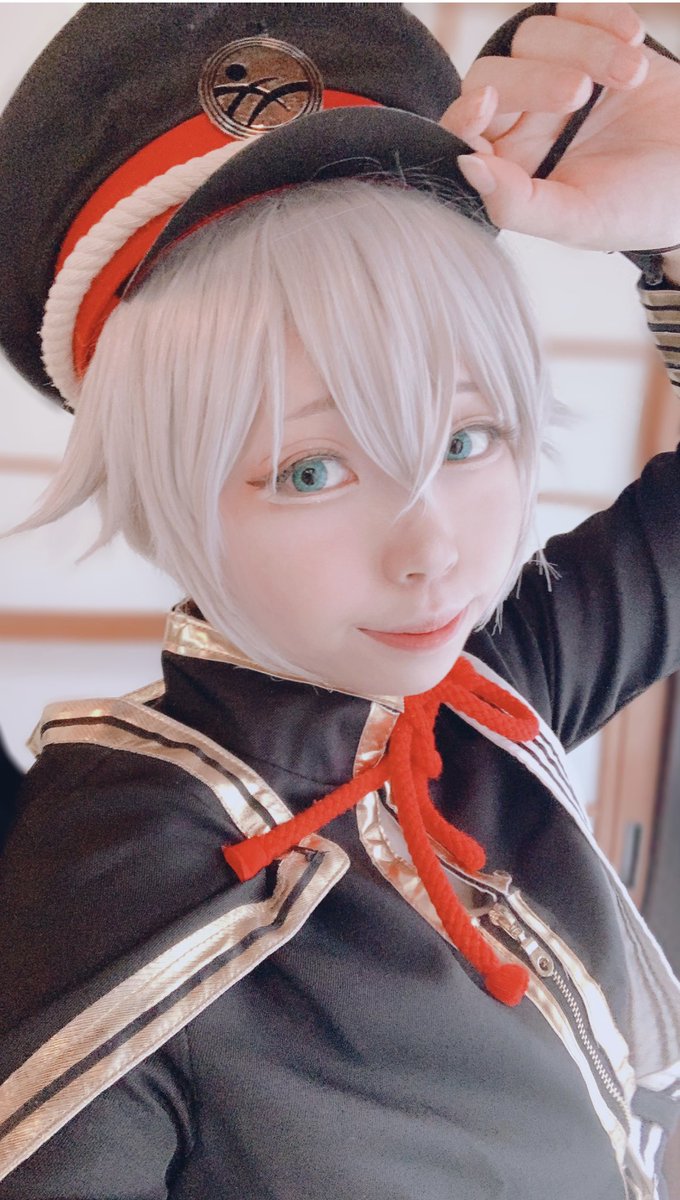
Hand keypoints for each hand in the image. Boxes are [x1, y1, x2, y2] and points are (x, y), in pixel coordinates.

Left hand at [441, 4, 679, 254]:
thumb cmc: (640, 208)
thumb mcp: (578, 220)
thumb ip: (517, 203)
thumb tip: (466, 165)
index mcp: (511, 167)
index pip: (464, 130)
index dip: (464, 115)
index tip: (485, 106)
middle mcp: (525, 121)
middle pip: (494, 75)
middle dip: (532, 79)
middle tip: (581, 94)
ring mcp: (558, 76)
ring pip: (535, 35)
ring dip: (584, 47)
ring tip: (631, 75)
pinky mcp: (594, 40)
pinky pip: (575, 8)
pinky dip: (602, 16)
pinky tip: (633, 40)